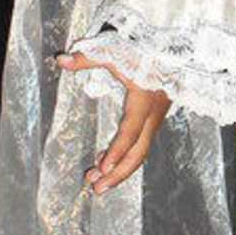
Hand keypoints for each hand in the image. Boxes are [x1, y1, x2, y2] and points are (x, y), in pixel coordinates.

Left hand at [56, 52, 170, 193]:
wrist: (174, 45)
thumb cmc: (143, 47)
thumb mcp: (115, 49)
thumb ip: (88, 57)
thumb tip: (61, 60)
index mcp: (144, 98)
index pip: (130, 132)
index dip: (116, 151)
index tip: (102, 168)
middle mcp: (153, 112)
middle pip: (139, 151)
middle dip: (118, 173)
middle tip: (97, 189)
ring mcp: (156, 116)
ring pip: (141, 149)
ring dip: (120, 167)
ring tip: (96, 182)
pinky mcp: (154, 116)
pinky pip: (141, 142)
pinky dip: (124, 154)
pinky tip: (105, 161)